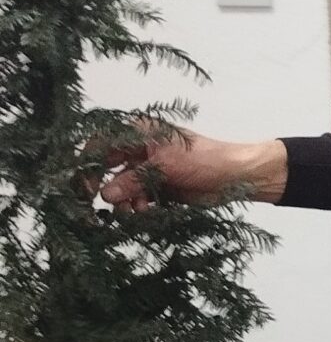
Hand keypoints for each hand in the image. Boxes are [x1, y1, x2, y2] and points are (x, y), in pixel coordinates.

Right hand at [96, 127, 286, 208]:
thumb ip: (132, 180)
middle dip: (105, 186)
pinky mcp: (157, 187)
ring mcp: (148, 168)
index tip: (84, 185)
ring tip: (136, 208)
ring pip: (121, 187)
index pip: (102, 143)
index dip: (89, 163)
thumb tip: (105, 194)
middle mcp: (139, 148)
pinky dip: (138, 206)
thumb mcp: (163, 167)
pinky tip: (147, 209)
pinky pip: (136, 199)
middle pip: (108, 167)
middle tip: (100, 203)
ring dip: (124, 200)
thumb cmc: (203, 160)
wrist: (235, 177)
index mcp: (139, 132)